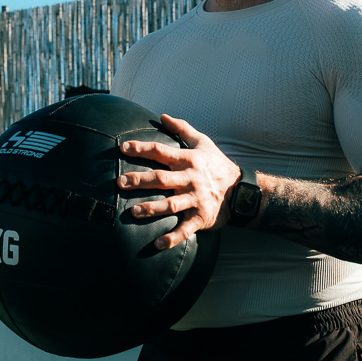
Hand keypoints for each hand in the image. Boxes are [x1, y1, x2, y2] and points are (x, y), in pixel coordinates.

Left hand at [117, 113, 240, 249]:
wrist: (241, 190)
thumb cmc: (217, 164)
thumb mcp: (203, 142)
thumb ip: (182, 128)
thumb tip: (163, 116)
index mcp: (189, 160)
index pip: (161, 152)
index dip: (142, 149)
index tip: (123, 148)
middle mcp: (191, 179)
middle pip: (162, 178)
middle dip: (140, 180)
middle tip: (119, 182)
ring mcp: (196, 199)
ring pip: (171, 205)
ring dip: (152, 209)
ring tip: (133, 212)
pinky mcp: (201, 217)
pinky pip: (186, 229)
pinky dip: (173, 238)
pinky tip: (158, 244)